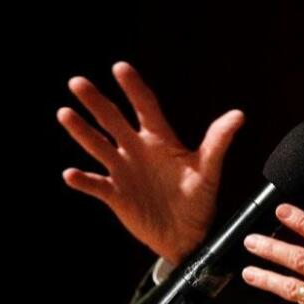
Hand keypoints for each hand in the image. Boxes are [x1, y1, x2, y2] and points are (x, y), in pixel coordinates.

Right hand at [57, 61, 243, 264]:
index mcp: (161, 140)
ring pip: (98, 146)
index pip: (145, 107)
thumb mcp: (209, 170)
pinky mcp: (116, 195)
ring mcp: (124, 172)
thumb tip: (238, 115)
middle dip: (96, 102)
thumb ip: (218, 142)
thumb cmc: (199, 200)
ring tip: (65, 113)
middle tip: (77, 82)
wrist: (188, 236)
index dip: (133, 87)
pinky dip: (83, 180)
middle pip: (113, 120)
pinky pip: (95, 185)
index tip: (120, 67)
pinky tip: (71, 173)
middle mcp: (138, 151)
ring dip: (81, 131)